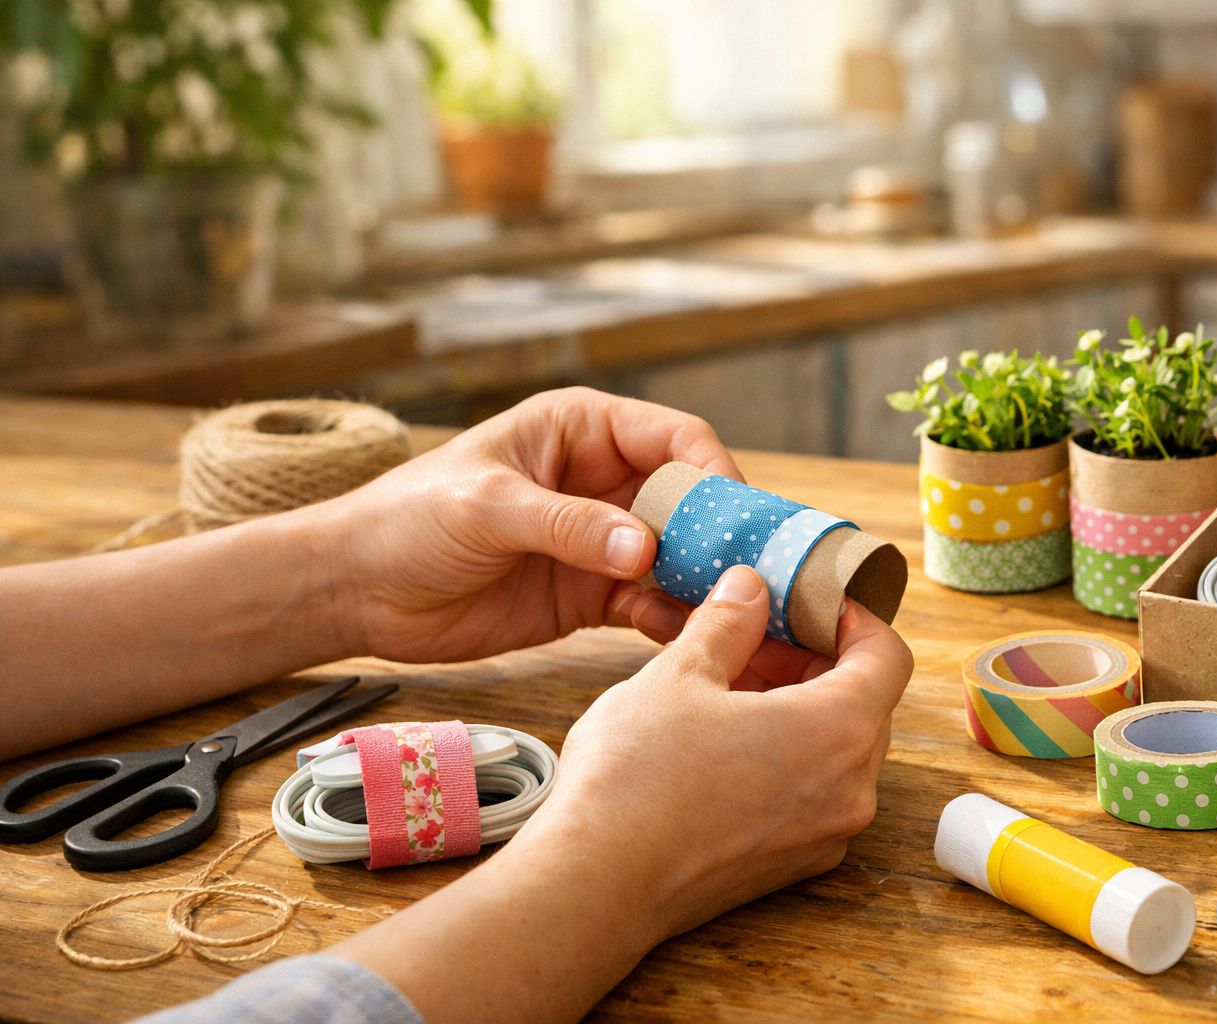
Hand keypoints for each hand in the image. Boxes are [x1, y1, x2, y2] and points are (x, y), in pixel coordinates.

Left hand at [320, 387, 739, 662]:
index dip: (713, 473)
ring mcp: (600, 540)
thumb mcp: (487, 508)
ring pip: (678, 556)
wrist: (357, 589)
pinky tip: (687, 636)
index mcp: (582, 429)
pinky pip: (649, 603)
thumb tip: (644, 547)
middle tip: (754, 574)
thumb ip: (566, 524)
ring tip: (735, 614)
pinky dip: (673, 619)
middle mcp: (603, 480)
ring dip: (706, 582)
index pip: (675, 437)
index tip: (735, 517)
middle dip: (723, 534)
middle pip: (690, 501)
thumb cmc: (407, 519)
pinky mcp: (590, 594)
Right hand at [336, 565, 913, 1023]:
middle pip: (864, 703)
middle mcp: (850, 789)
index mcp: (838, 731)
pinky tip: (721, 741)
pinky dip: (785, 756)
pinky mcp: (792, 865)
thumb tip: (751, 586)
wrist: (595, 886)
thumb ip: (728, 622)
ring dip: (796, 708)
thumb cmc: (636, 777)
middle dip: (813, 662)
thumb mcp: (680, 674)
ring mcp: (824, 835)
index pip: (888, 657)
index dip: (853, 620)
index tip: (808, 605)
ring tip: (726, 687)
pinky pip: (812, 793)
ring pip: (836, 750)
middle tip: (752, 640)